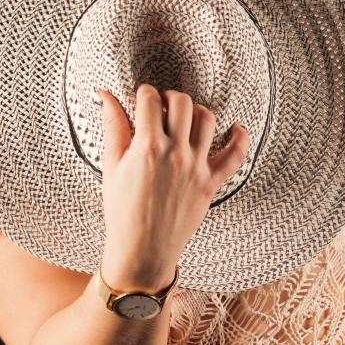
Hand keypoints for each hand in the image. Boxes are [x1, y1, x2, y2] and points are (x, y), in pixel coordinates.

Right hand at [96, 82, 249, 287]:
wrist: (142, 250)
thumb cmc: (122, 212)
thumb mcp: (111, 166)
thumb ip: (112, 126)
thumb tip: (104, 96)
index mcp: (147, 147)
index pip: (150, 100)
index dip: (143, 93)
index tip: (140, 99)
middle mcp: (176, 153)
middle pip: (181, 103)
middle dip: (169, 97)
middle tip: (161, 106)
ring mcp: (196, 167)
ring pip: (207, 119)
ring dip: (195, 111)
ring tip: (184, 117)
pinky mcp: (211, 182)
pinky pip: (235, 155)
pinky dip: (240, 137)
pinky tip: (235, 128)